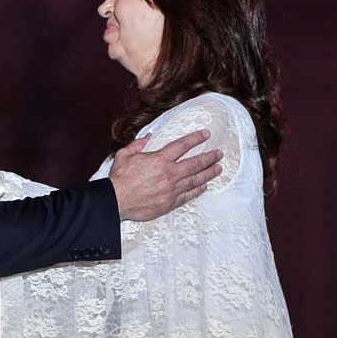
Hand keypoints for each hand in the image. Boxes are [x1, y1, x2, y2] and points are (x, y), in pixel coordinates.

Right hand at [109, 130, 223, 220]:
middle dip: (209, 157)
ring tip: (218, 168)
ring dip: (208, 173)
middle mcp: (169, 173)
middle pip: (195, 163)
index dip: (196, 138)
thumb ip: (138, 144)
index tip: (206, 134)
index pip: (182, 145)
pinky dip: (198, 190)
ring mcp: (172, 189)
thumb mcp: (125, 155)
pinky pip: (188, 195)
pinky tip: (204, 186)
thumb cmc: (119, 178)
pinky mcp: (170, 202)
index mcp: (160, 159)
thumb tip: (149, 136)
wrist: (117, 201)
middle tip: (219, 154)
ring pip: (196, 179)